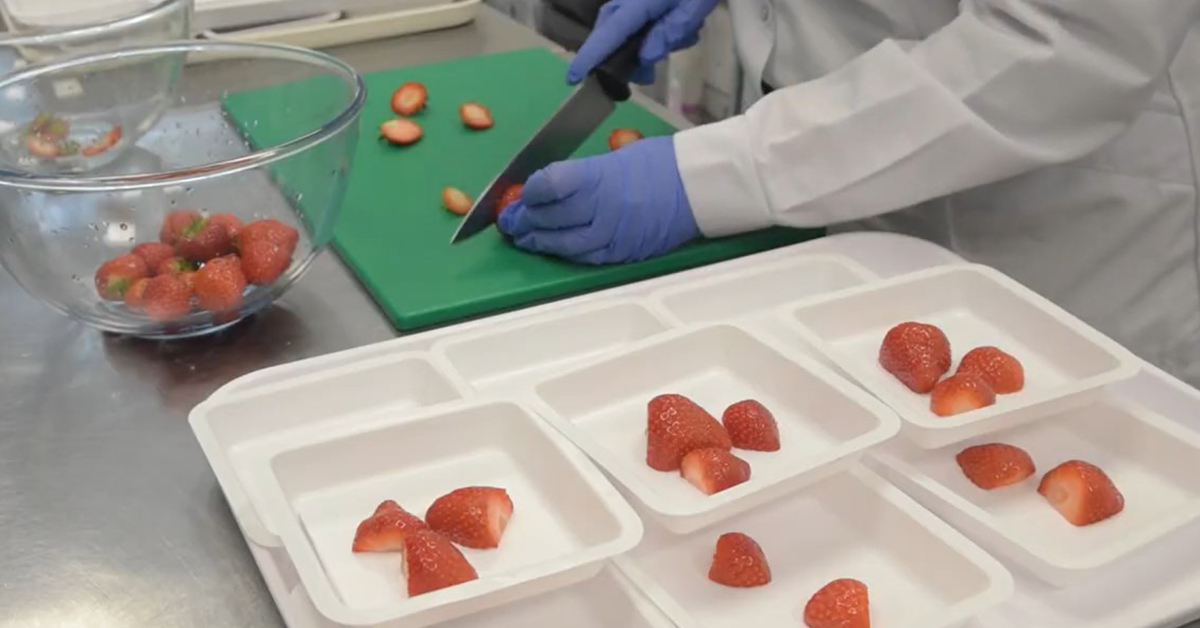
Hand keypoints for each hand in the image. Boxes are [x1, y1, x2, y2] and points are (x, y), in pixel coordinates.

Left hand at [498, 136, 698, 263]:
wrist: (698, 187)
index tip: (521, 194)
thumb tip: (549, 189)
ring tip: (525, 239)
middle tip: (511, 221)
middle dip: (524, 219)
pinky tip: (555, 248)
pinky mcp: (621, 252)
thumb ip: (581, 176)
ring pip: (562, 243)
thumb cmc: (659, 163)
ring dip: (539, 241)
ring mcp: (611, 234)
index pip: (546, 187)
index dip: (528, 193)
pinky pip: (585, 257)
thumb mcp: (614, 158)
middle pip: (548, 217)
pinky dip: (565, 253)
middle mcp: (599, 208)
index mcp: (596, 177)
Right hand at [567, 0, 720, 84]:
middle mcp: (626, 0)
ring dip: (648, 43)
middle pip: (610, 34)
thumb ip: (669, 32)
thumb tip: (644, 57)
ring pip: (624, 30)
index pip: (608, 34)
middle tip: (648, 74)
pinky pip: (635, 20)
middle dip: (626, 57)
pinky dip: (653, 31)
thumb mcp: (694, 7)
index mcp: (638, 4)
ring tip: (682, 36)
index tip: (573, 77)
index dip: (590, 57)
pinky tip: (681, 27)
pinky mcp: (638, 0)